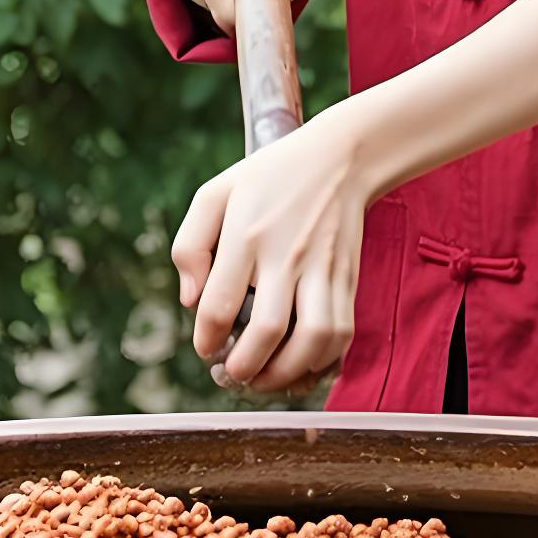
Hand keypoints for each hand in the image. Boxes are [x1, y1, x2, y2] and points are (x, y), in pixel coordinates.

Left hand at [172, 103, 370, 397]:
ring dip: (288, 374)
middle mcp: (287, 254)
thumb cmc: (269, 178)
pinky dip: (323, 364)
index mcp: (247, 235)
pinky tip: (301, 369)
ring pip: (314, 339)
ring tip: (266, 379)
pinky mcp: (348, 279)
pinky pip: (342, 334)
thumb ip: (189, 246)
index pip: (219, 305)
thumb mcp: (215, 194)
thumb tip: (189, 301)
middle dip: (245, 369)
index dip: (206, 341)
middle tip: (232, 375)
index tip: (207, 348)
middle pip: (268, 330)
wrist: (339, 158)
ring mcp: (323, 268)